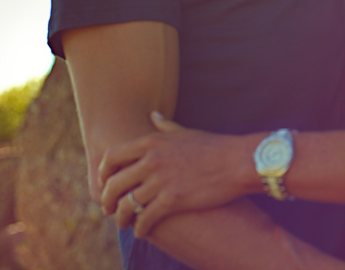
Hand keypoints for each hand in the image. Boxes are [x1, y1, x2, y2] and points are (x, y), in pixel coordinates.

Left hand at [99, 112, 250, 237]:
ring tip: (124, 223)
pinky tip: (142, 231)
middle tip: (108, 208)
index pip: (112, 157)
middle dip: (106, 200)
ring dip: (122, 217)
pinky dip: (140, 228)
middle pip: (113, 184)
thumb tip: (153, 115)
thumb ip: (165, 126)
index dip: (103, 173)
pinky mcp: (172, 200)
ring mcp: (160, 181)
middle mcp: (151, 160)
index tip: (105, 183)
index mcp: (152, 142)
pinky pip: (145, 219)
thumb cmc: (215, 147)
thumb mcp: (187, 132)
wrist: (239, 162)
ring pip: (126, 205)